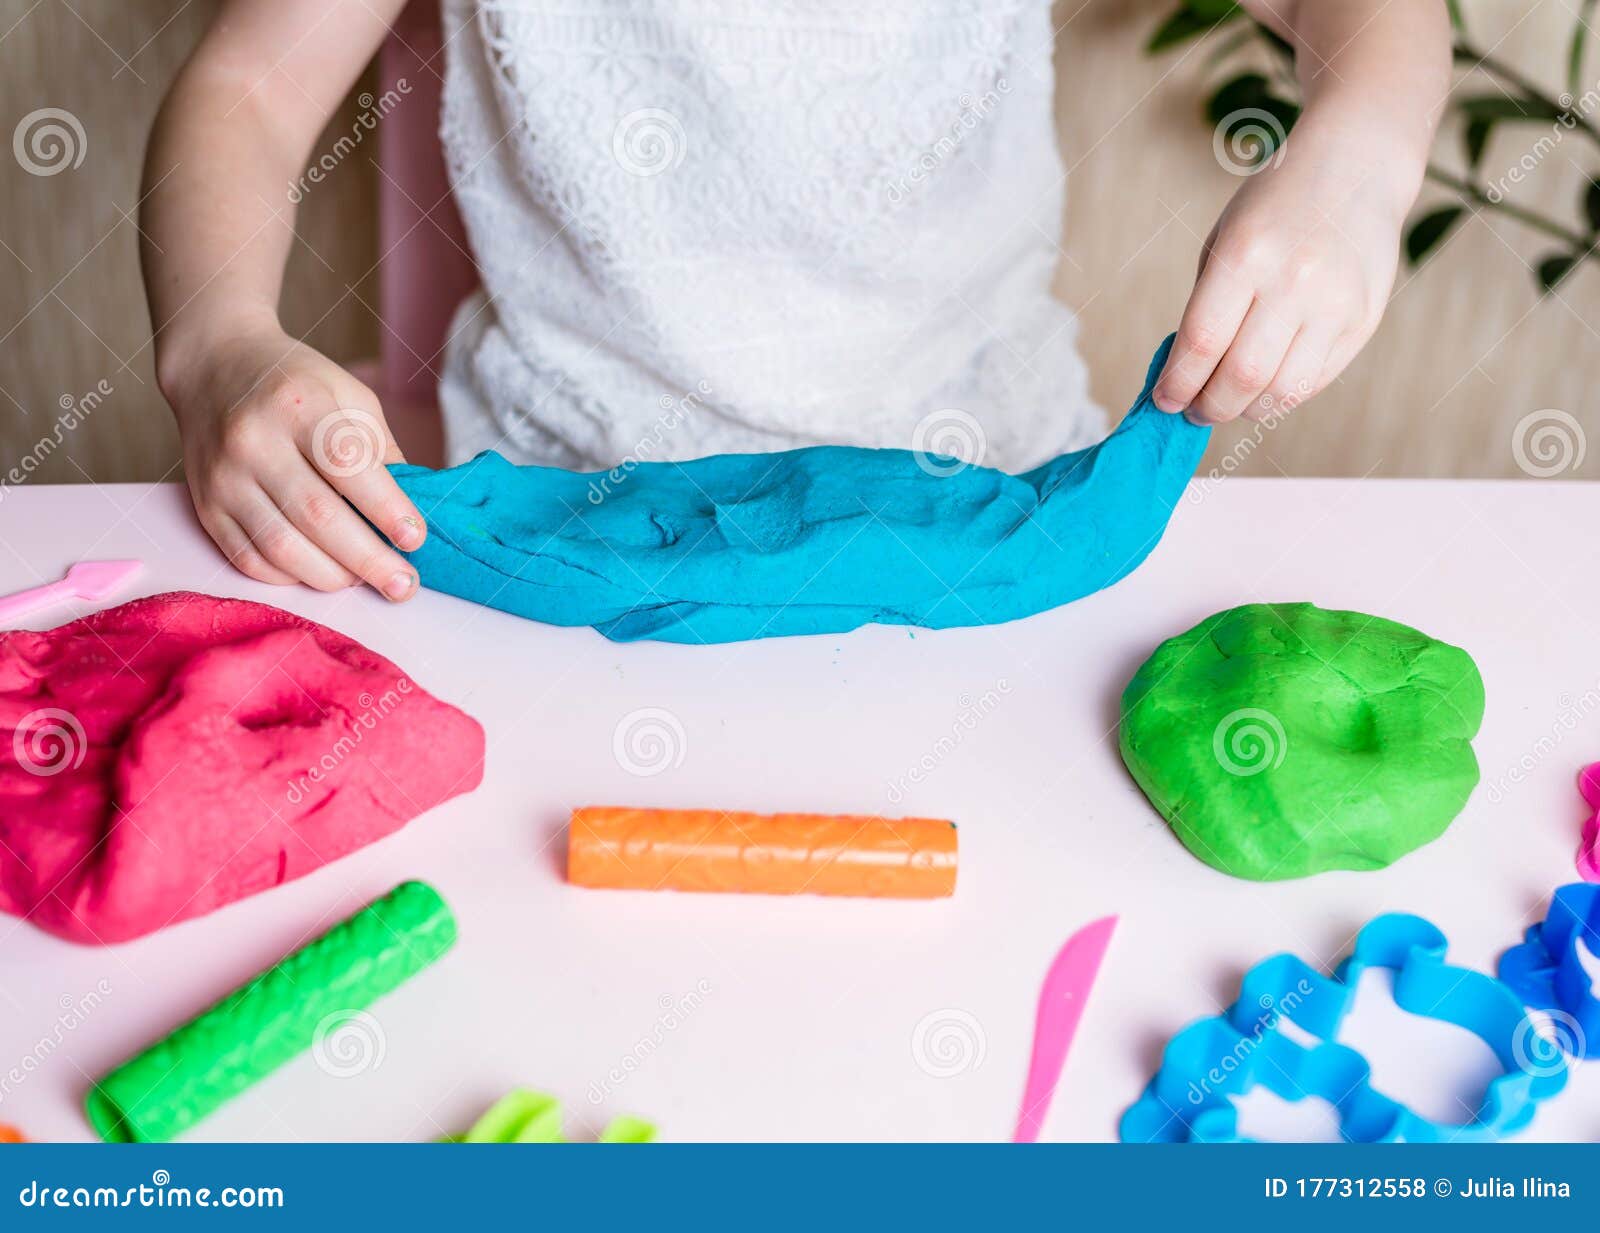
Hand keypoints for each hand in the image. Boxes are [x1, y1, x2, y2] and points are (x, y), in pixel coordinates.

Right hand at [163, 323, 425, 598]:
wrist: (214, 367)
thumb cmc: (298, 385)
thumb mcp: (350, 397)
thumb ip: (380, 451)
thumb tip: (407, 517)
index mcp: (299, 405)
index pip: (346, 464)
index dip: (385, 508)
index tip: (415, 539)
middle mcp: (254, 441)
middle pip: (317, 516)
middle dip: (368, 560)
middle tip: (403, 585)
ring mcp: (224, 478)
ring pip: (282, 547)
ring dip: (332, 577)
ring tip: (365, 580)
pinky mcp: (206, 507)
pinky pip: (250, 559)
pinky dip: (292, 577)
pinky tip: (321, 572)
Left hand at [1152, 129, 1405, 425]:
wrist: (1355, 170)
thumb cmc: (1273, 208)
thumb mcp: (1225, 241)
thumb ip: (1207, 307)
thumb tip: (1185, 378)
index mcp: (1246, 256)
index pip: (1201, 343)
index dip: (1177, 384)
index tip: (1164, 400)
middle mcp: (1294, 282)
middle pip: (1241, 376)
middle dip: (1209, 406)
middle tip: (1194, 410)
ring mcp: (1335, 304)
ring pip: (1280, 390)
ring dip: (1245, 410)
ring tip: (1228, 404)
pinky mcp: (1364, 321)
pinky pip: (1313, 381)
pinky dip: (1280, 397)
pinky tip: (1263, 388)